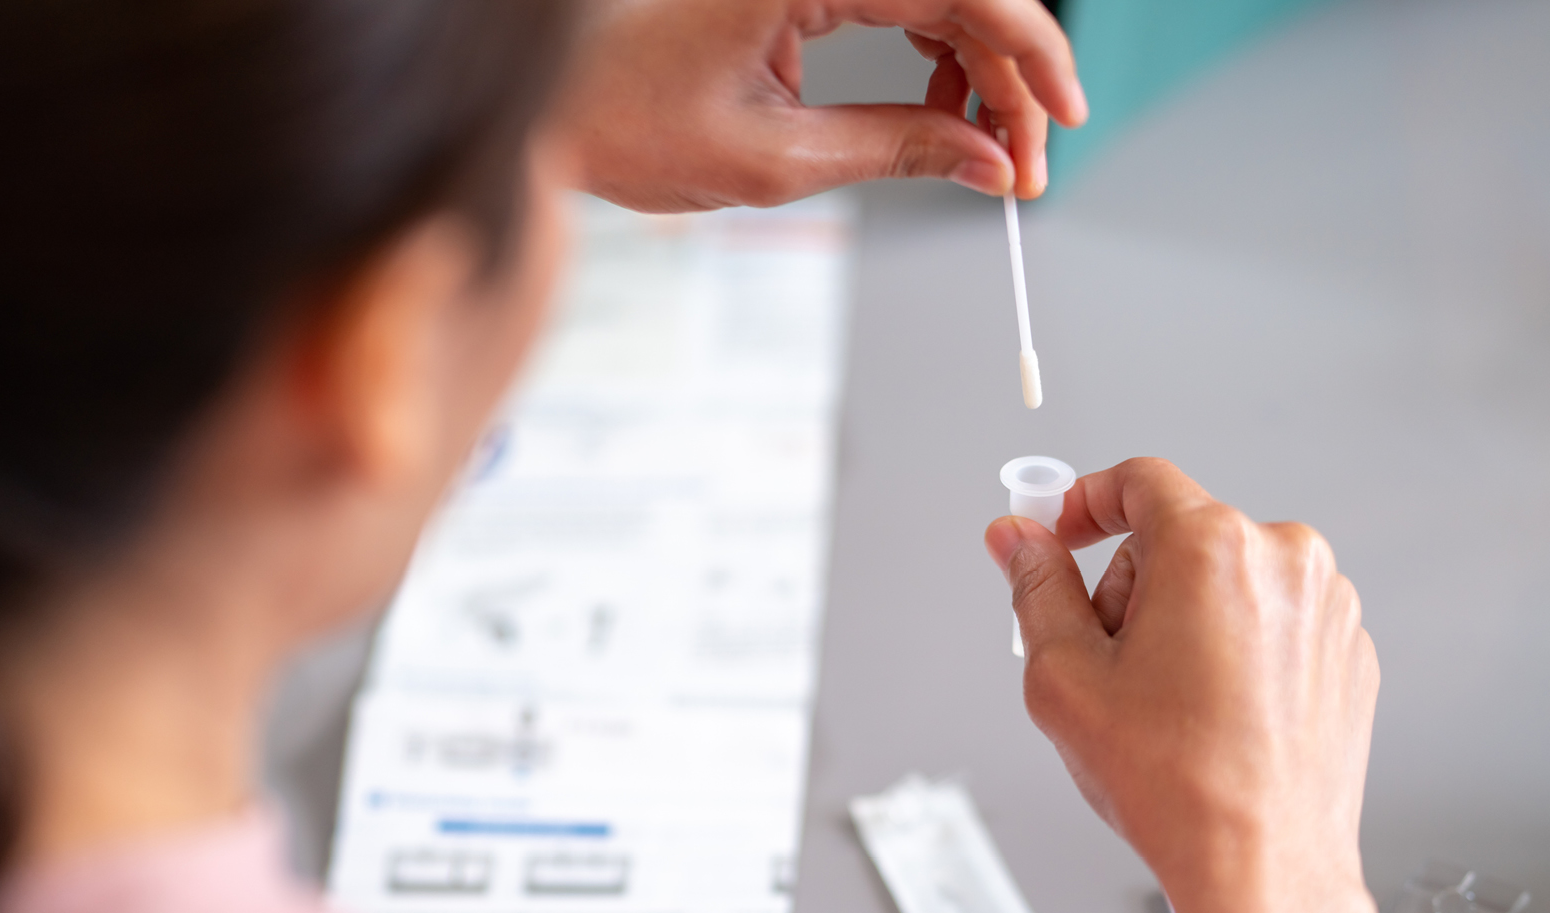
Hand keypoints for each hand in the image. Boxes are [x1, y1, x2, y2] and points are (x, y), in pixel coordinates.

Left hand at [558, 0, 1086, 211]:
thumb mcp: (776, 159)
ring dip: (977, 66)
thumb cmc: (626, 121)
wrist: (549, 106)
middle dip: (1009, 77)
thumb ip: (896, 150)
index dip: (1032, 55)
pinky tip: (941, 108)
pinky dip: (933, 51)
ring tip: (983, 147)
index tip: (1061, 120)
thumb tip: (985, 163)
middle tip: (1022, 163)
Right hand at [984, 457, 1377, 907]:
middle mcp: (1285, 560)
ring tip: (1165, 703)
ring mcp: (1328, 606)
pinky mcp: (1348, 651)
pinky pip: (1272, 621)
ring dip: (1183, 619)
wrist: (1262, 866)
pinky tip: (1211, 715)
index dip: (1083, 503)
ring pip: (1227, 580)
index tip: (1058, 535)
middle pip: (1179, 537)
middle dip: (1131, 586)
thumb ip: (1035, 588)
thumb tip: (1016, 539)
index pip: (1138, 481)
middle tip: (1109, 664)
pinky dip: (1234, 650)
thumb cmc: (1173, 783)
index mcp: (1212, 548)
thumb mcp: (1064, 676)